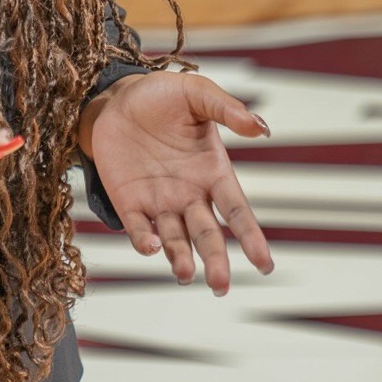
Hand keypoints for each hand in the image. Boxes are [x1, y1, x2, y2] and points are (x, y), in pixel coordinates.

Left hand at [83, 72, 273, 294]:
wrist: (116, 98)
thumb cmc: (163, 96)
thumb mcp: (196, 94)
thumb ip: (226, 109)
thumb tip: (262, 128)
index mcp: (213, 172)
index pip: (236, 211)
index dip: (251, 237)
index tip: (265, 264)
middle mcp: (190, 194)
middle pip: (207, 235)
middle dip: (215, 260)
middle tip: (221, 287)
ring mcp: (159, 202)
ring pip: (175, 239)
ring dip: (180, 258)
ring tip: (185, 274)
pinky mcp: (129, 203)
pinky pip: (138, 229)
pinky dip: (144, 241)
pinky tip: (150, 246)